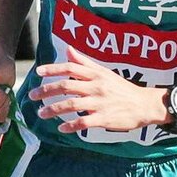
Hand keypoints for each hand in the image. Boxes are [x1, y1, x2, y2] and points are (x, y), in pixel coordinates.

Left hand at [29, 45, 166, 134]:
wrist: (144, 104)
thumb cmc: (122, 88)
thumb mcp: (104, 72)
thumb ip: (84, 62)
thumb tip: (68, 48)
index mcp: (96, 74)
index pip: (71, 67)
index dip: (53, 69)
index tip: (38, 72)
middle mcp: (96, 86)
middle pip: (67, 86)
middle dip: (47, 90)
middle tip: (32, 96)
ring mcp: (100, 103)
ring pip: (72, 104)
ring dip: (54, 109)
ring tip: (41, 113)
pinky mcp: (105, 118)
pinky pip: (84, 122)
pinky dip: (71, 125)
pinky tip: (61, 128)